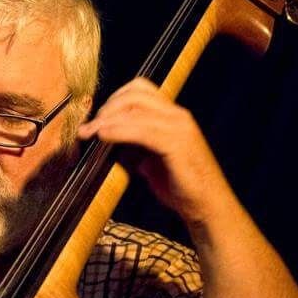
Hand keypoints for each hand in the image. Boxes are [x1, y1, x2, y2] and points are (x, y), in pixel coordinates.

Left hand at [77, 78, 236, 229]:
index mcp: (173, 116)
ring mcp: (179, 127)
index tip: (96, 118)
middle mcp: (178, 116)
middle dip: (107, 107)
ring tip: (90, 133)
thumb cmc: (182, 186)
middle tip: (90, 127)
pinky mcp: (177, 143)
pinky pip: (142, 130)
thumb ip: (135, 148)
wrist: (207, 206)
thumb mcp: (152, 162)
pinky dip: (119, 131)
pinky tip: (104, 137)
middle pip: (135, 94)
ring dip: (108, 119)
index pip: (140, 90)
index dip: (113, 99)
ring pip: (136, 109)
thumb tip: (111, 143)